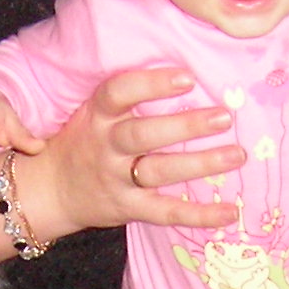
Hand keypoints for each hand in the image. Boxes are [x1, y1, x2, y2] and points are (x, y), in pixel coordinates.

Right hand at [14, 65, 243, 241]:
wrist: (51, 190)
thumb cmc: (84, 140)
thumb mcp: (94, 112)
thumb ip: (129, 97)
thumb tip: (188, 72)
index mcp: (97, 116)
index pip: (118, 94)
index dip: (151, 85)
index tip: (187, 77)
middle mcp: (106, 147)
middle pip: (143, 135)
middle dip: (185, 126)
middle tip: (224, 116)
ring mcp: (117, 180)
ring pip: (159, 171)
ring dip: (200, 164)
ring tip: (237, 155)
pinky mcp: (129, 208)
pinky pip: (165, 212)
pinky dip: (199, 215)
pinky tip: (230, 212)